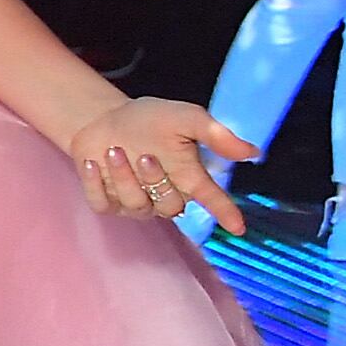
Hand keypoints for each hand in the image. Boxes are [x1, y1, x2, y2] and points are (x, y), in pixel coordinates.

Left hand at [65, 97, 251, 229]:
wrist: (105, 118)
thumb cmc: (150, 119)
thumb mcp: (185, 118)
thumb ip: (215, 134)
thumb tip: (252, 152)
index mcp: (189, 176)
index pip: (212, 200)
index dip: (226, 213)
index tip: (238, 227)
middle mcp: (165, 194)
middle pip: (170, 205)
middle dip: (156, 180)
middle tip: (145, 155)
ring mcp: (136, 202)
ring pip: (135, 205)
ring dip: (123, 177)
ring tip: (114, 149)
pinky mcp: (107, 202)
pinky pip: (102, 204)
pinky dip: (95, 183)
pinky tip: (93, 162)